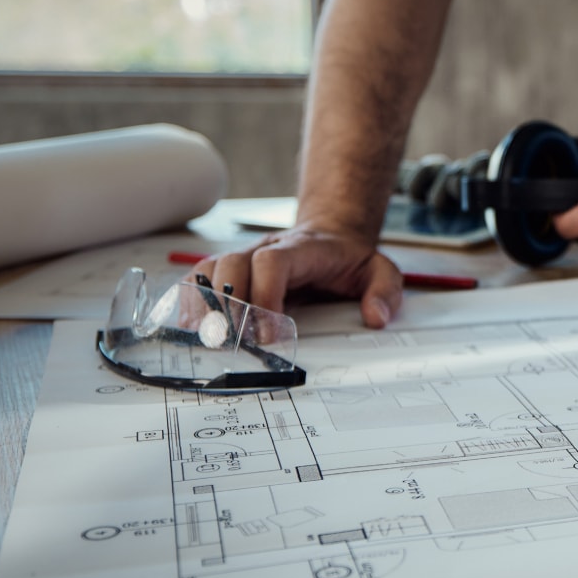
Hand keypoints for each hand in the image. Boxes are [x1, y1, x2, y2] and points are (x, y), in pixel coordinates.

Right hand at [196, 222, 404, 328]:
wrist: (331, 235)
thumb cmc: (349, 258)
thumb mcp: (380, 269)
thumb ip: (385, 290)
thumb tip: (376, 316)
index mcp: (301, 249)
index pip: (272, 263)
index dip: (264, 295)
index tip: (267, 332)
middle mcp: (266, 249)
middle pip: (232, 264)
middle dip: (229, 305)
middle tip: (234, 342)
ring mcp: (245, 257)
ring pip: (210, 268)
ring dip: (204, 303)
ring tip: (208, 338)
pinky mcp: (232, 269)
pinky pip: (201, 277)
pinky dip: (192, 300)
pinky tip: (193, 326)